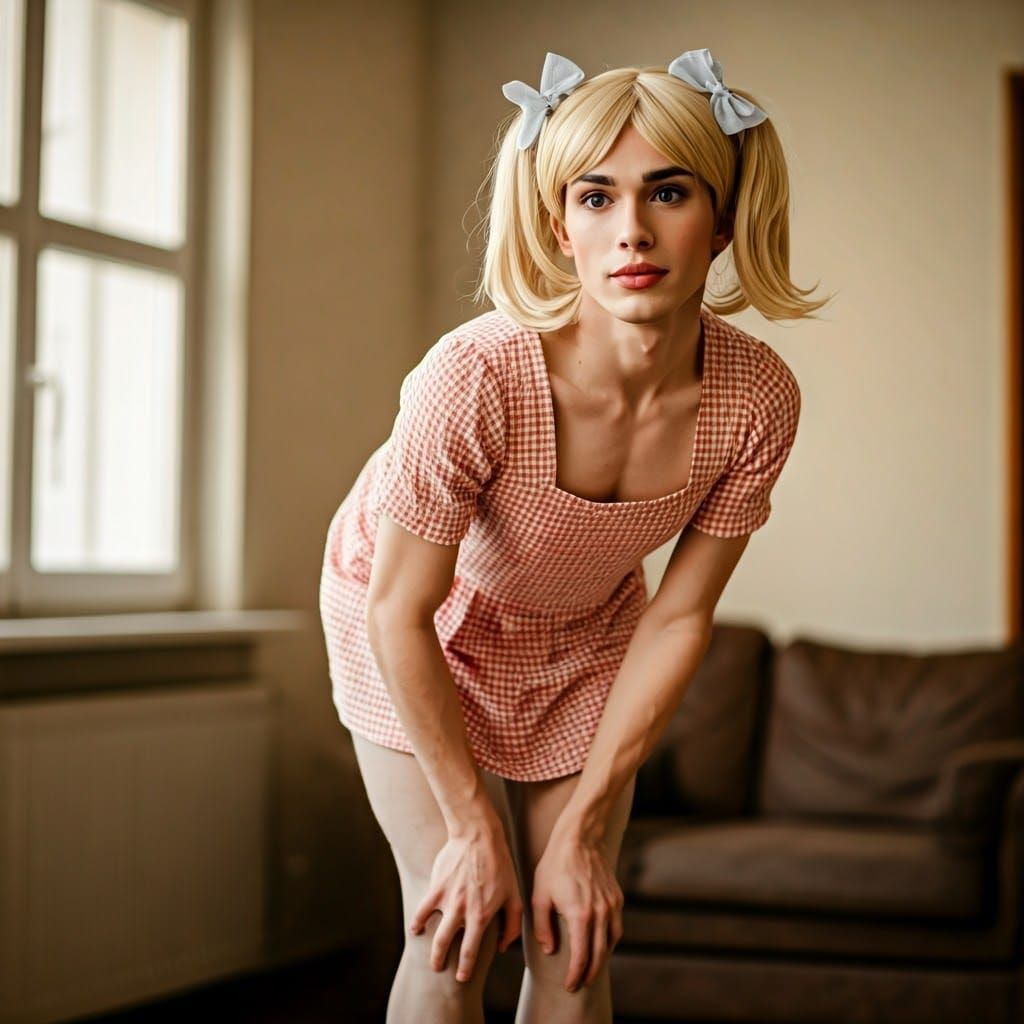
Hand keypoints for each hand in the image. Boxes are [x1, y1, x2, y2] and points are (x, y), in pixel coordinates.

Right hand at [409, 821, 522, 983]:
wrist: (479, 836)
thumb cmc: (499, 864)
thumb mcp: (514, 895)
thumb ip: (511, 924)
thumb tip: (503, 946)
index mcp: (481, 915)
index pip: (470, 950)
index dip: (465, 968)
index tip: (462, 977)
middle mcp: (461, 911)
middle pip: (446, 945)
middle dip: (441, 961)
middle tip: (439, 969)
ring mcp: (446, 900)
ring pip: (433, 932)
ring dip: (430, 948)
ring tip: (429, 956)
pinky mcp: (436, 887)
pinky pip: (422, 909)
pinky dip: (416, 921)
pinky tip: (415, 929)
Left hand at [531, 830, 623, 992]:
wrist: (580, 837)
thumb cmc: (555, 864)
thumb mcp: (540, 895)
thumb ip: (543, 926)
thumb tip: (550, 949)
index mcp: (580, 915)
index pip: (581, 956)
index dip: (575, 975)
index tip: (570, 986)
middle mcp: (600, 913)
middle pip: (599, 954)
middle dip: (590, 973)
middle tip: (581, 984)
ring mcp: (611, 905)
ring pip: (611, 941)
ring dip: (603, 958)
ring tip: (592, 967)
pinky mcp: (617, 896)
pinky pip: (616, 925)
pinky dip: (610, 939)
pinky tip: (601, 941)